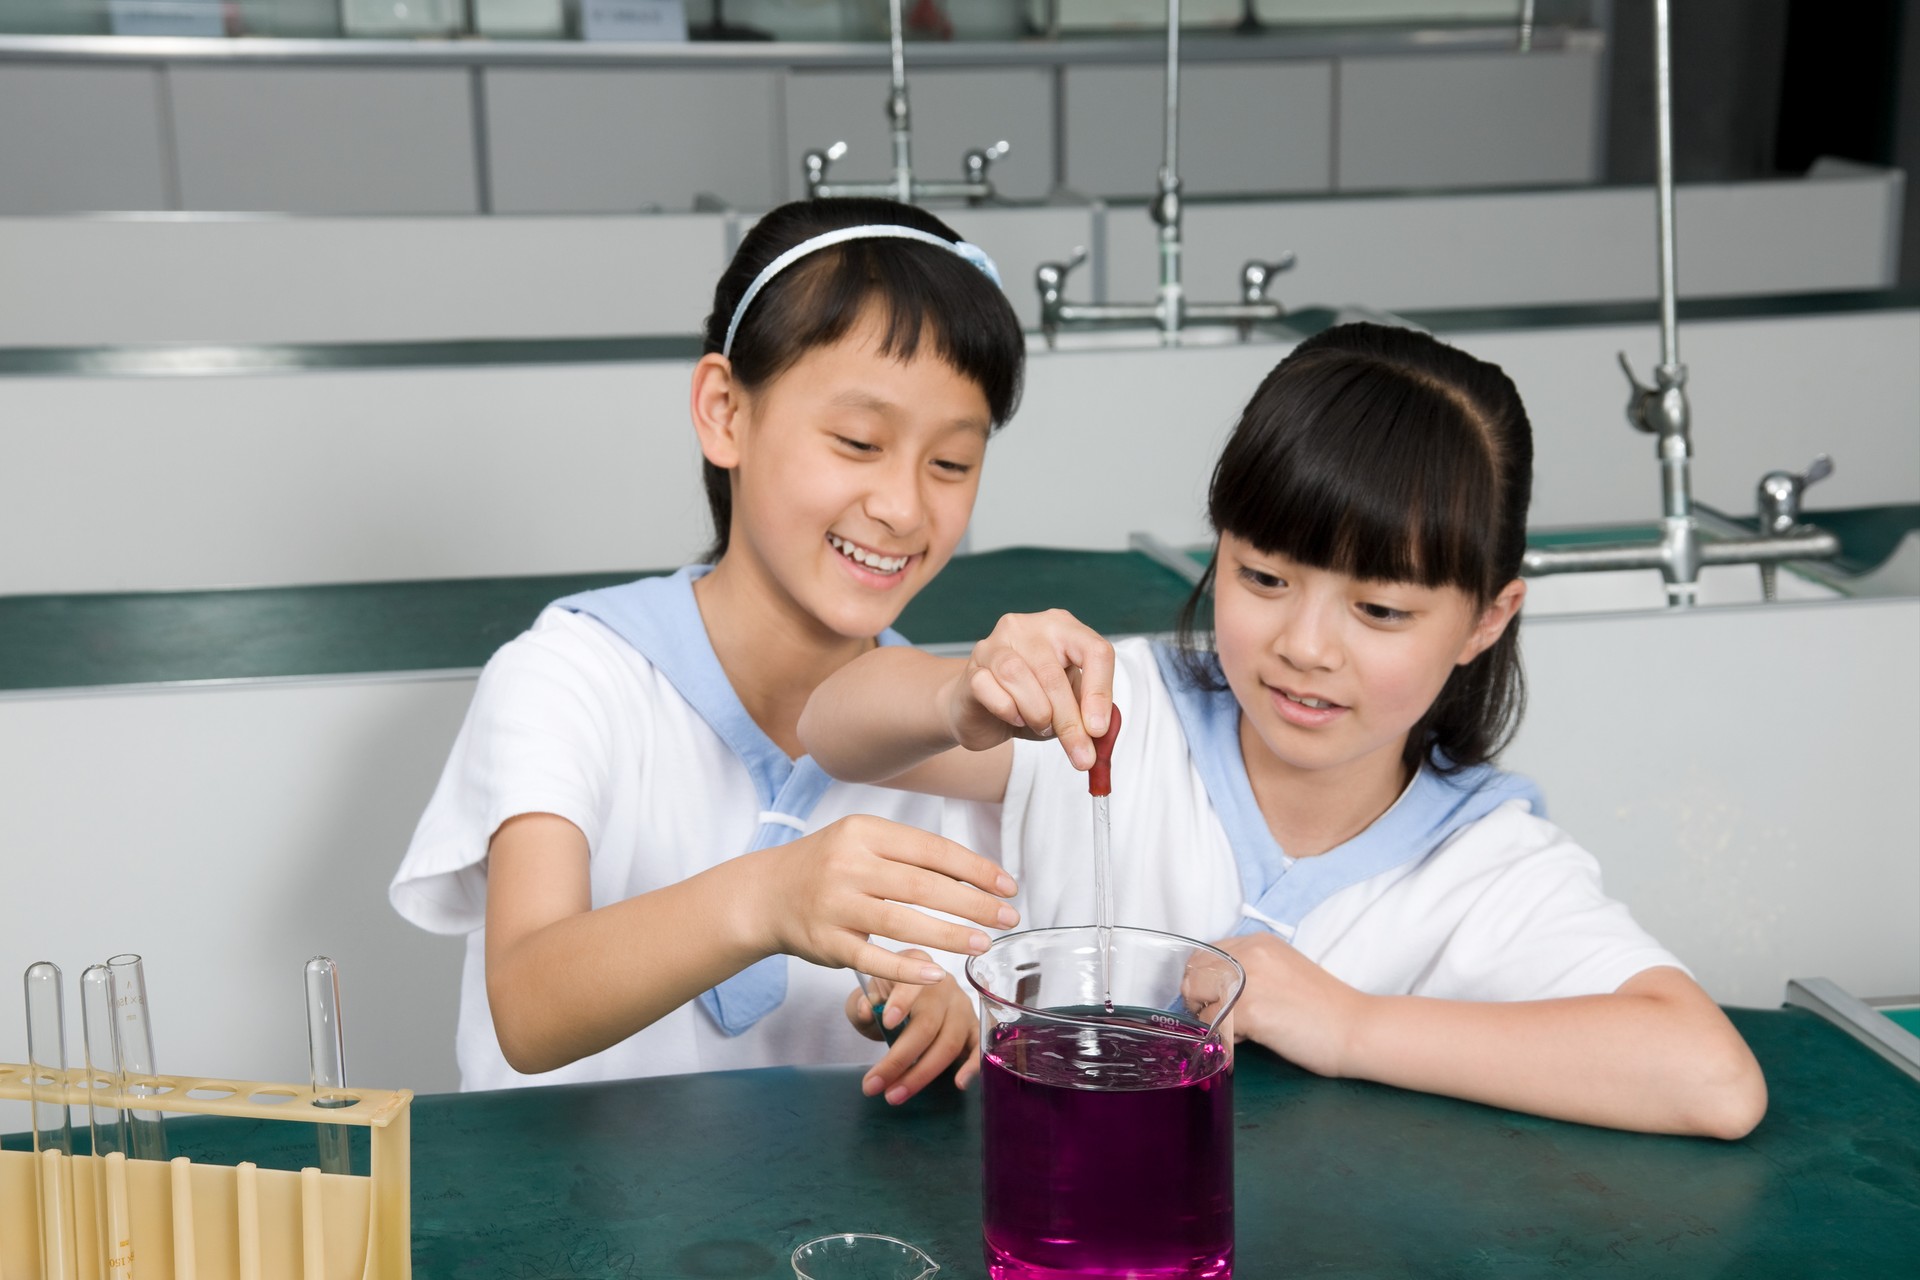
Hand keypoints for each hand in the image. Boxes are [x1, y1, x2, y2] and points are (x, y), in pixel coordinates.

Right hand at [747, 815, 1018, 987]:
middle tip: (1007, 917)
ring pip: (902, 922)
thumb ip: (909, 856)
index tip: (1007, 886)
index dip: (975, 869)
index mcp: (864, 832)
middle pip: (923, 885)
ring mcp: (835, 904)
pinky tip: (935, 975)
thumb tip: (974, 875)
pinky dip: (905, 968)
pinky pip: (873, 958)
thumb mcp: (862, 843)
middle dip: (973, 903)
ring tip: (982, 944)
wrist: (766, 893)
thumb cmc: (827, 866)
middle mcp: (848, 864)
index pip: (932, 849)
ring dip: (950, 935)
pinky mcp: (826, 941)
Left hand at [844, 951, 980, 1102]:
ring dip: (921, 1074)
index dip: (901, 1001)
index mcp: (916, 963)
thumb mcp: (867, 995)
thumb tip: (866, 1010)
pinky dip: (971, 1066)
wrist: (904, 1000)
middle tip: (874, 1085)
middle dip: (899, 1059)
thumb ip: (863, 1003)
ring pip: (948, 1043)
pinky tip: (959, 1084)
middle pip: (927, 1023)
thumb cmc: (885, 996)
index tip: (887, 1022)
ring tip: (895, 1096)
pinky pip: (978, 1048)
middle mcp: (944, 983)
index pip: (912, 981)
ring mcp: (963, 1006)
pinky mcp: (975, 1028)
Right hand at [943, 610, 1114, 769]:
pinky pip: (989, 689)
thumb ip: (1086, 714)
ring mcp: (995, 644)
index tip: (1098, 730)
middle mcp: (1028, 628)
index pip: (1094, 650)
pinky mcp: (972, 668)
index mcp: (1062, 628)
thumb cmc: (1030, 702)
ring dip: (1037, 713)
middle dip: (1069, 721)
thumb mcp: (1068, 704)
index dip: (1100, 693)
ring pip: (1017, 676)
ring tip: (1042, 726)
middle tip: (1080, 754)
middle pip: (1053, 673)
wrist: (981, 710)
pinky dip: (1007, 710)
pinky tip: (1015, 717)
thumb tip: (1099, 732)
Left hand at [1212, 933, 1368, 1077]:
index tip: (1215, 1000)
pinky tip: (1252, 1038)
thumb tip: (1214, 987)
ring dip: (1211, 1018)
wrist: (1356, 1029)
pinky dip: (1225, 1037)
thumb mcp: (1284, 970)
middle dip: (1201, 999)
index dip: (1205, 981)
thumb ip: (1251, 970)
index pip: (1205, 954)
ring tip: (1242, 1029)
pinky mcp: (1249, 1010)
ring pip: (1198, 998)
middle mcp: (1249, 953)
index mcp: (1258, 942)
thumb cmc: (1324, 1009)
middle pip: (1195, 974)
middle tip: (1223, 1019)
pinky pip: (1212, 1026)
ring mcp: (1247, 980)